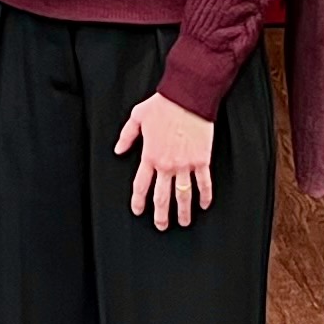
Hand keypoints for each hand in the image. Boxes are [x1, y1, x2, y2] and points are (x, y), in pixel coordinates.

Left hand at [115, 92, 214, 228]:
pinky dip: (205, 196)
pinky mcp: (201, 160)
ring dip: (183, 212)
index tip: (138, 210)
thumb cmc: (163, 104)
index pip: (141, 185)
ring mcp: (185, 164)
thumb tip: (118, 150)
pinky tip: (204, 205)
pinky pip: (204, 183)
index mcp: (150, 155)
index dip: (139, 201)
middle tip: (161, 226)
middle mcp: (166, 164)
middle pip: (162, 196)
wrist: (187, 97)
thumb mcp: (137, 117)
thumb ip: (126, 136)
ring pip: (183, 195)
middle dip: (160, 215)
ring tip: (183, 222)